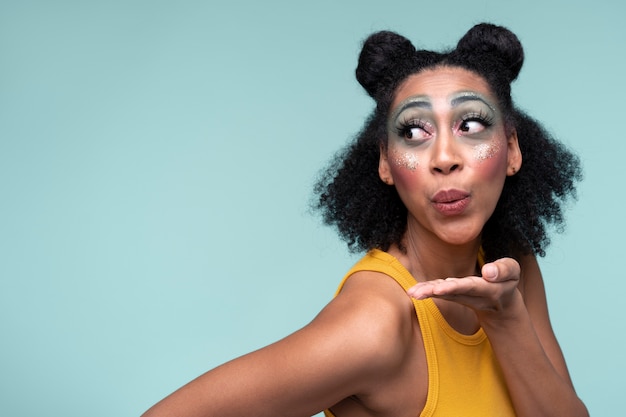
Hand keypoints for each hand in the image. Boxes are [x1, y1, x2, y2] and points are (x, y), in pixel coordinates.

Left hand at [406, 258, 521, 318]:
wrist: (502, 302)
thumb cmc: (507, 281)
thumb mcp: (513, 272)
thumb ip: (504, 270)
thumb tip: (488, 271)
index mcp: (489, 290)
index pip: (471, 287)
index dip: (456, 287)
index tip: (441, 287)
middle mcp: (472, 296)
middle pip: (453, 293)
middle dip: (435, 292)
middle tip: (417, 293)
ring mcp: (462, 297)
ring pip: (444, 295)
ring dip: (427, 293)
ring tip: (412, 293)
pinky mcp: (454, 295)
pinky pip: (440, 293)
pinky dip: (428, 291)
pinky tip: (414, 290)